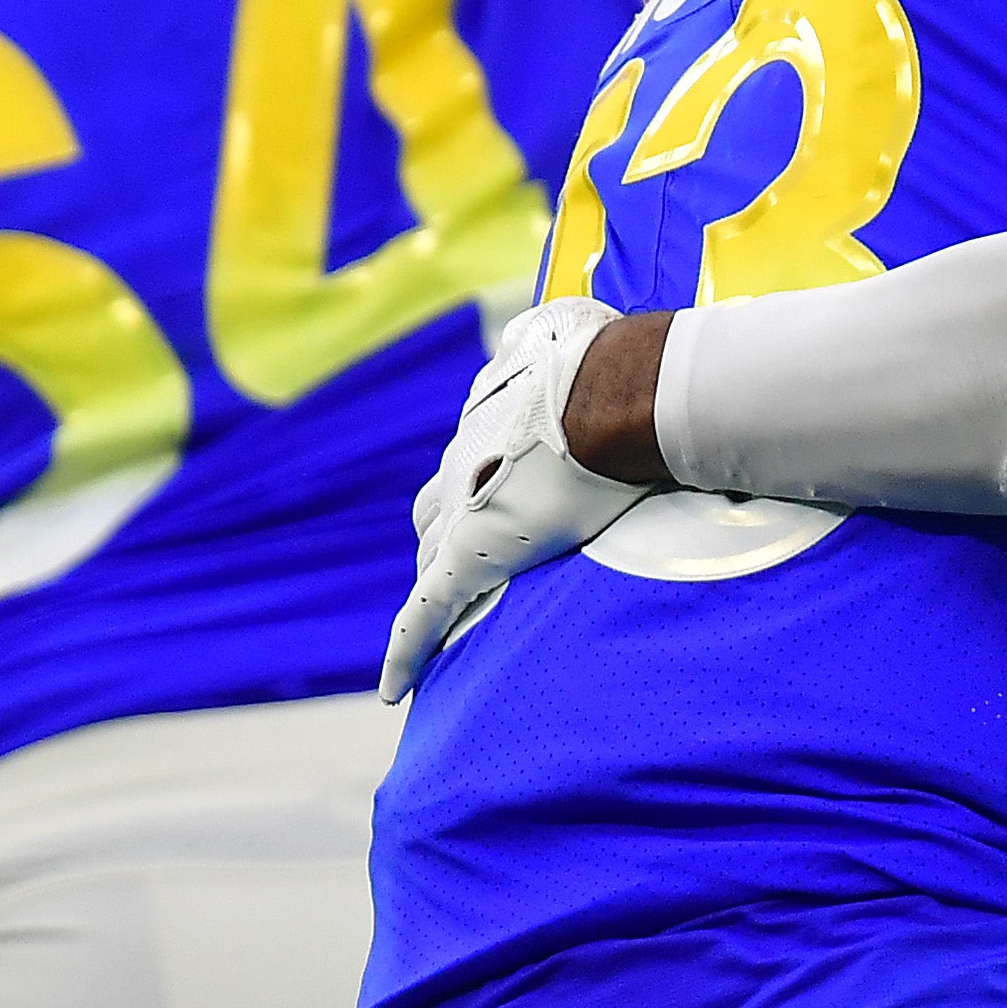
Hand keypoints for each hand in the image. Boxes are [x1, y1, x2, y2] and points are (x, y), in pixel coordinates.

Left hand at [378, 297, 653, 700]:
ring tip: (449, 626)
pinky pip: (424, 614)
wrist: (612, 393)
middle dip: (442, 540)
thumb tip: (568, 318)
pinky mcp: (467, 559)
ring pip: (428, 560)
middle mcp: (457, 464)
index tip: (482, 505)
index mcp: (483, 422)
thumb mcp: (571, 331)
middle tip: (464, 571)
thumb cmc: (603, 360)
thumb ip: (559, 335)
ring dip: (436, 584)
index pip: (460, 466)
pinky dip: (406, 651)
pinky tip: (395, 689)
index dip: (468, 492)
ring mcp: (458, 512)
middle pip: (432, 515)